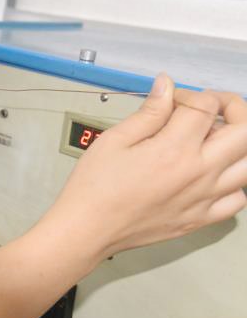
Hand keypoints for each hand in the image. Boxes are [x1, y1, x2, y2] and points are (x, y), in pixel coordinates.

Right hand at [45, 74, 246, 262]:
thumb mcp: (115, 139)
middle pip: (245, 131)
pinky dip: (235, 182)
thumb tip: (166, 87)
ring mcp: (204, 198)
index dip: (190, 94)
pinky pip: (239, 199)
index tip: (173, 100)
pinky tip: (214, 174)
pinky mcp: (200, 219)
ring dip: (238, 144)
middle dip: (232, 109)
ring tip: (214, 139)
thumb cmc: (95, 189)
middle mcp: (198, 174)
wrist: (87, 229)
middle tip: (211, 108)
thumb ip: (149, 112)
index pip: (206, 106)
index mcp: (175, 150)